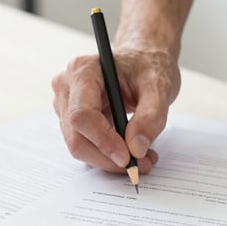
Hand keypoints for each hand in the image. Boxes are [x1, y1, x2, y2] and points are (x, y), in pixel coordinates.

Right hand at [51, 47, 179, 173]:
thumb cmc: (148, 66)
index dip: (103, 140)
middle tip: (141, 164)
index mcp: (83, 71)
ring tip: (143, 157)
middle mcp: (67, 87)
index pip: (82, 115)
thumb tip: (136, 148)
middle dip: (108, 157)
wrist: (144, 61)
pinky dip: (109, 156)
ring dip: (110, 160)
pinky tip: (132, 151)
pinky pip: (86, 146)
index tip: (128, 157)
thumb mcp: (160, 87)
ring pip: (80, 146)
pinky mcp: (73, 120)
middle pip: (77, 136)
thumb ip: (151, 116)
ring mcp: (66, 104)